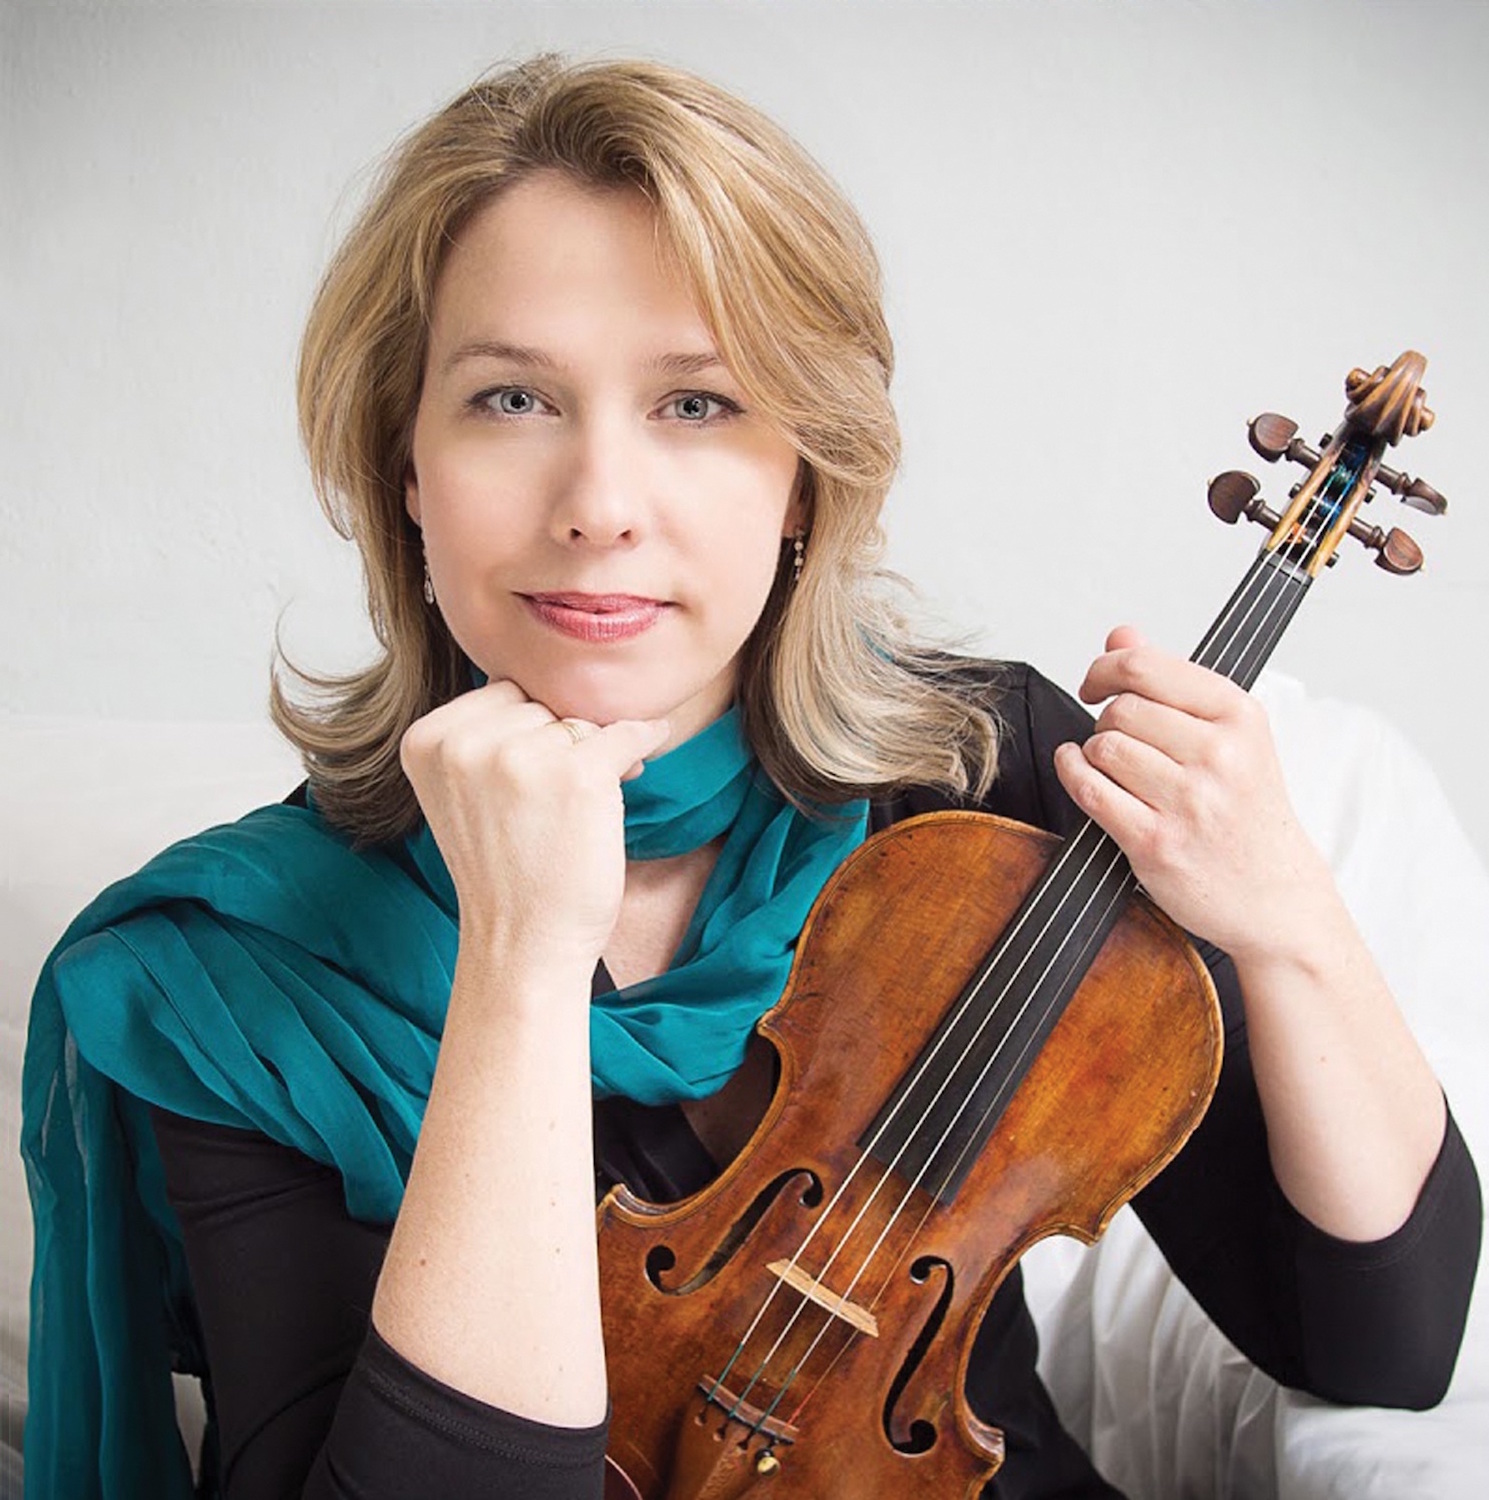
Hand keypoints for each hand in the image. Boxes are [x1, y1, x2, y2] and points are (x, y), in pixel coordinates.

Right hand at [399, 679, 669, 967]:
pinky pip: (626, 733)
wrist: (522, 945)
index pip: (501, 695)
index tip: (538, 772)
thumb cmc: (503, 872)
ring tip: (586, 802)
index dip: (529, 730)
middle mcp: (467, 742)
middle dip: (562, 739)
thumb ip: (486, 734)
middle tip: (566, 793)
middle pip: (540, 704)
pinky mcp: (579, 775)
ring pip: (579, 721)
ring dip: (597, 751)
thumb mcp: (465, 791)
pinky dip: (643, 739)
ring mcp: (522, 756)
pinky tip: (649, 743)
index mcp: (427, 740)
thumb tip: (560, 676)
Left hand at [1052, 626, 1332, 961]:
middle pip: (1119, 709)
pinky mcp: (1155, 842)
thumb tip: (1122, 634)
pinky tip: (1080, 770)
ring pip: (1102, 747)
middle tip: (1121, 739)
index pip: (1144, 667)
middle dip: (1106, 719)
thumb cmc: (1248, 811)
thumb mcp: (1230, 734)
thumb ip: (1171, 680)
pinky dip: (1073, 774)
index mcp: (1239, 716)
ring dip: (1095, 753)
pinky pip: (1090, 791)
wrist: (1276, 895)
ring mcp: (1187, 801)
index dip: (1104, 668)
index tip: (1096, 681)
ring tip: (1115, 767)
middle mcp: (1218, 755)